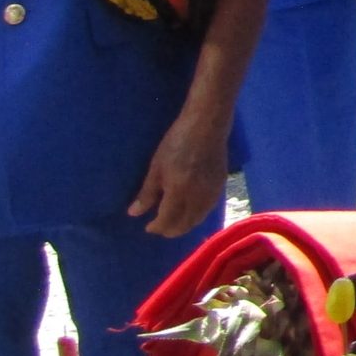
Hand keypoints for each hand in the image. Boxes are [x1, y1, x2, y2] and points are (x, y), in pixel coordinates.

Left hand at [131, 113, 227, 236]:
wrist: (207, 126)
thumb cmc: (177, 142)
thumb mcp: (156, 167)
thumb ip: (147, 193)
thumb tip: (134, 214)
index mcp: (179, 192)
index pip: (167, 222)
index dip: (156, 227)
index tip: (148, 226)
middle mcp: (197, 197)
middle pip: (184, 225)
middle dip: (170, 229)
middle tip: (159, 225)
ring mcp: (212, 193)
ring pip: (198, 219)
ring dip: (185, 224)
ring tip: (174, 219)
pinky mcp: (221, 186)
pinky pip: (208, 209)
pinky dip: (197, 215)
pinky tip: (190, 208)